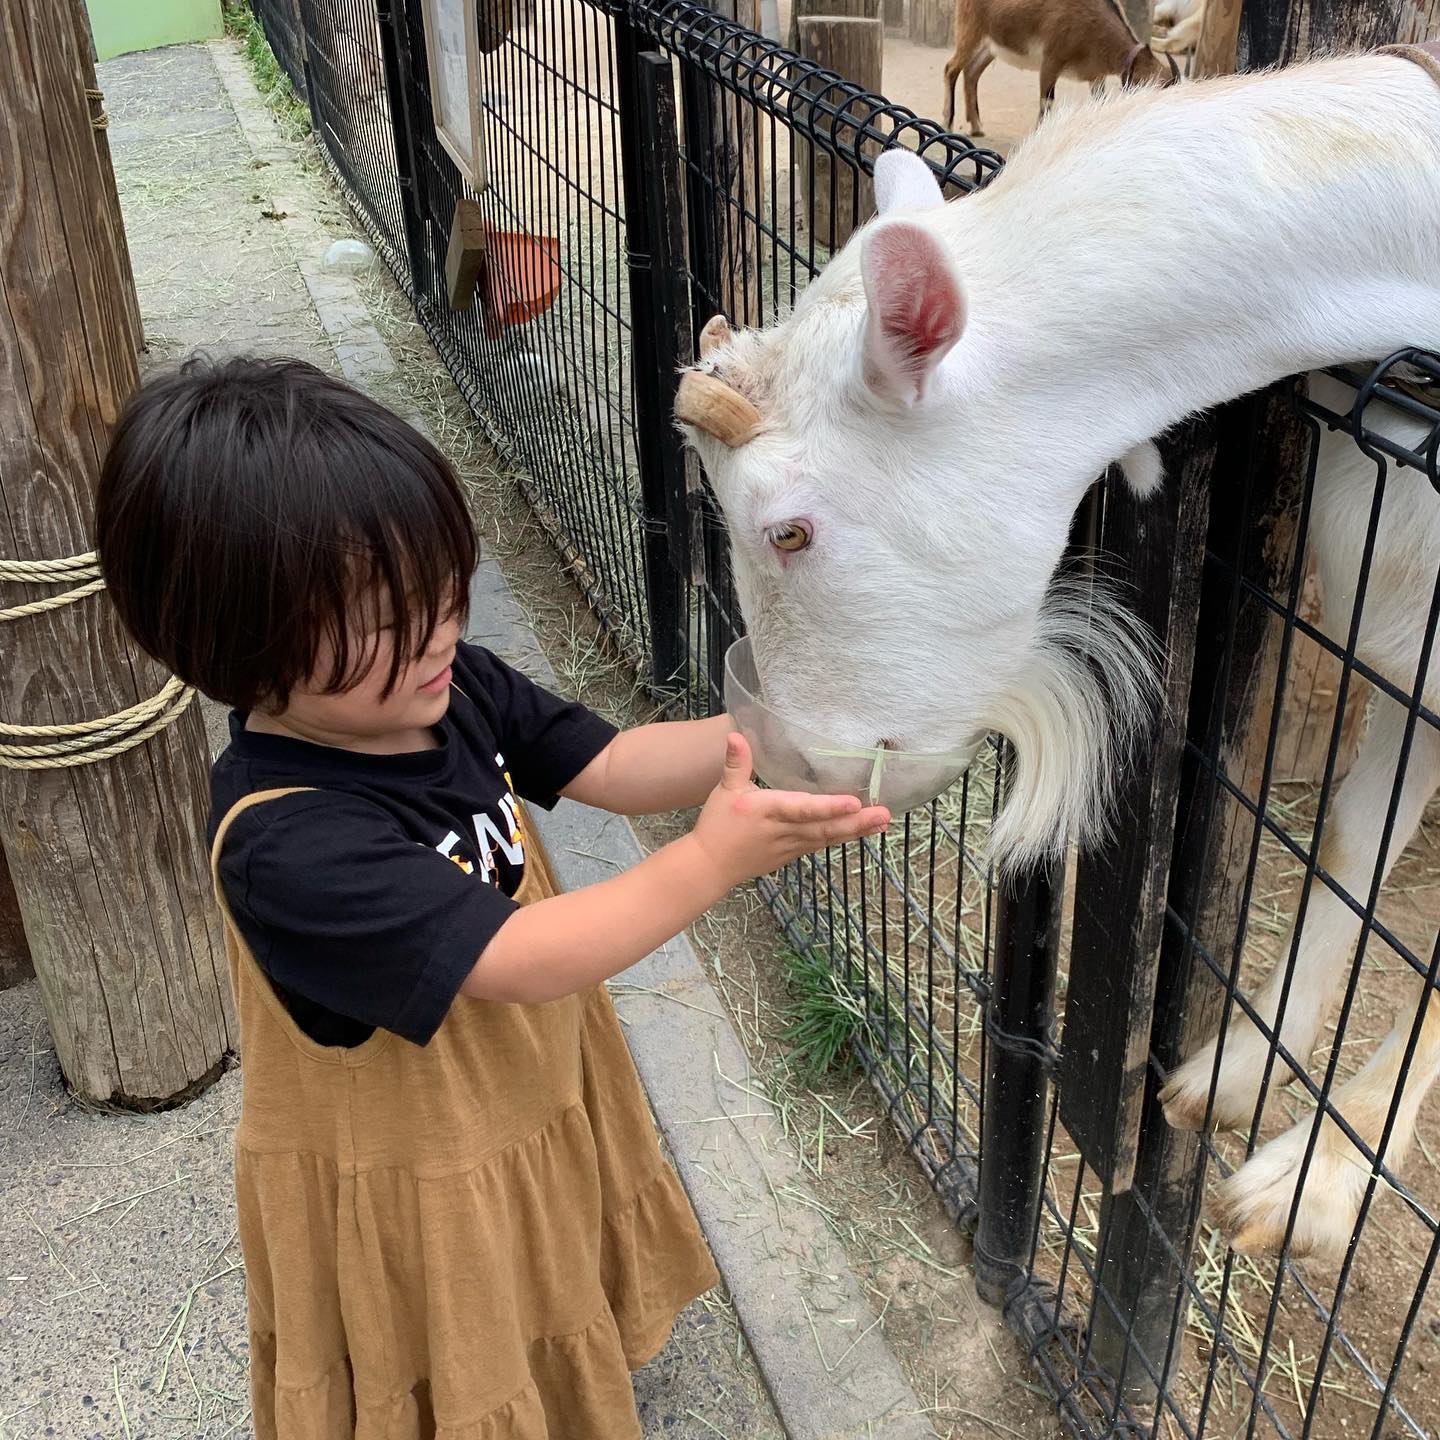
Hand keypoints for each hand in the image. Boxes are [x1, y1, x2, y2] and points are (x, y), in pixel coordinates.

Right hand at [689, 733, 889, 886]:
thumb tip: (737, 734)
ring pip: (828, 837)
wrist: (710, 865)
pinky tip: (863, 831)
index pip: (803, 808)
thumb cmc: (718, 825)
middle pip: (825, 827)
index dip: (829, 807)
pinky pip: (822, 843)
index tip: (854, 803)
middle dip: (856, 822)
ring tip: (883, 822)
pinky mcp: (793, 854)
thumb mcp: (725, 790)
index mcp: (769, 810)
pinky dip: (843, 837)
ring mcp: (791, 845)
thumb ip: (736, 763)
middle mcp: (784, 830)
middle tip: (884, 814)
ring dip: (856, 831)